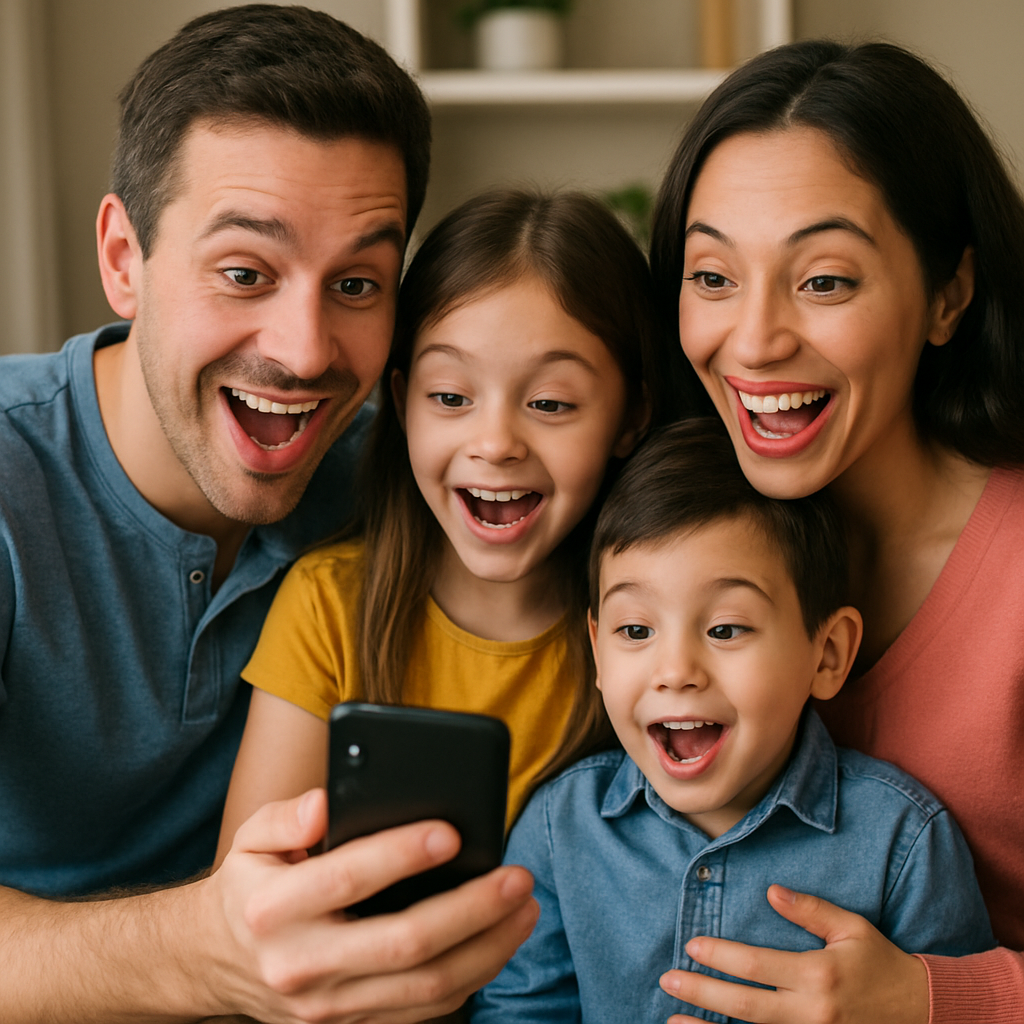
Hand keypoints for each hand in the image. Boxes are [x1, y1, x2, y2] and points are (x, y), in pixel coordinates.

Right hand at [199, 789, 537, 1023]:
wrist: (217, 962)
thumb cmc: (250, 885)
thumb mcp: (251, 837)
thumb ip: (289, 816)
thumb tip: (327, 802)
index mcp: (275, 909)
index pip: (347, 879)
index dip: (402, 855)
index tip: (451, 833)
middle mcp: (302, 965)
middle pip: (404, 943)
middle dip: (472, 909)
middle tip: (518, 877)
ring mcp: (329, 1007)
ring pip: (425, 986)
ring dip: (487, 949)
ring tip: (524, 909)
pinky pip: (422, 1011)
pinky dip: (470, 980)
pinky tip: (498, 943)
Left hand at [659, 885, 928, 1023]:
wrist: (923, 1013)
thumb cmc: (881, 965)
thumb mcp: (852, 928)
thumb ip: (811, 910)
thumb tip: (771, 891)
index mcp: (819, 976)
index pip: (757, 965)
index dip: (721, 956)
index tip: (691, 945)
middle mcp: (813, 1013)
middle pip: (746, 1005)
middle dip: (702, 993)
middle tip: (668, 979)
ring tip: (673, 1020)